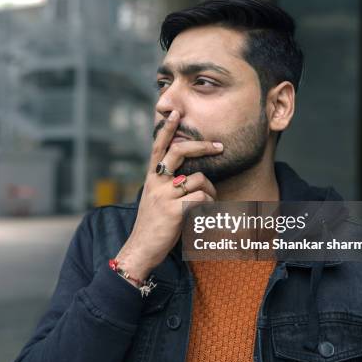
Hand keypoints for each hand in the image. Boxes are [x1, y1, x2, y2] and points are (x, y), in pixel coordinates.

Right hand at [115, 110, 221, 283]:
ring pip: (199, 180)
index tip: (175, 113)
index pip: (158, 147)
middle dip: (202, 146)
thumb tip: (194, 177)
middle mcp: (156, 182)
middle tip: (219, 146)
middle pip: (180, 151)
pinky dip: (207, 207)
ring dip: (209, 193)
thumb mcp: (156, 199)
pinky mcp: (175, 209)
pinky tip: (199, 217)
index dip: (167, 129)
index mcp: (152, 177)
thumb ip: (169, 185)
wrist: (142, 248)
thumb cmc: (154, 225)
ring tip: (203, 208)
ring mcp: (165, 195)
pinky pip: (202, 199)